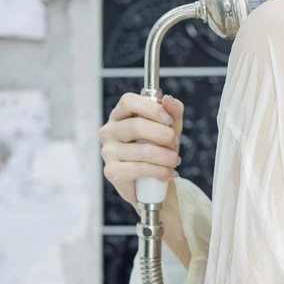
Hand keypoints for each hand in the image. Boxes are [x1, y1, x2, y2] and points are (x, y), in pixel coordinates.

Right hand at [97, 92, 184, 210]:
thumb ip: (173, 111)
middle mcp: (109, 131)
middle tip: (176, 142)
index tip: (169, 120)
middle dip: (163, 135)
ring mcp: (108, 152)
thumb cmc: (158, 149)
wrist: (152, 183)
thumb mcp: (170, 128)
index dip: (151, 108)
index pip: (128, 101)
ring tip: (175, 160)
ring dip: (165, 156)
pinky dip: (160, 171)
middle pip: (135, 126)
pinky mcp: (111, 172)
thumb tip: (168, 99)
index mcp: (120, 115)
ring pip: (141, 150)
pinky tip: (168, 173)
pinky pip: (140, 169)